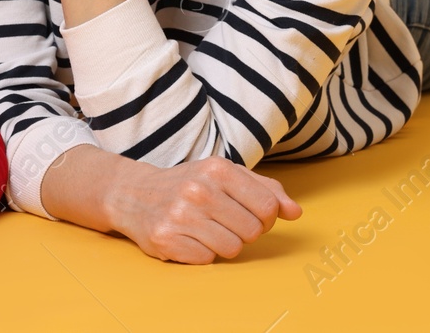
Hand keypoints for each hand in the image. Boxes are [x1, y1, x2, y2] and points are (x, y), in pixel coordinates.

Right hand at [105, 157, 301, 263]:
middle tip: (223, 221)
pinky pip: (207, 259)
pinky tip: (189, 237)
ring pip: (232, 249)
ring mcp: (181, 215)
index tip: (249, 213)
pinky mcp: (167, 239)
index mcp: (218, 169)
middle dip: (243, 232)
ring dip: (223, 244)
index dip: (265, 217)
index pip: (268, 208)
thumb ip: (266, 189)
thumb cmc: (188, 184)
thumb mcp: (225, 175)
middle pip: (253, 232)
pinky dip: (201, 253)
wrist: (134, 193)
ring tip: (206, 229)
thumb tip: (296, 212)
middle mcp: (199, 190)